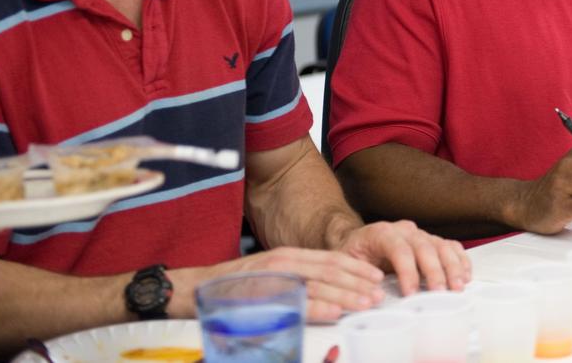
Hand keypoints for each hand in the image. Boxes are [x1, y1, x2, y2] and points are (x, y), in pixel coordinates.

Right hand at [177, 246, 387, 322]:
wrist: (193, 289)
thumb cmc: (234, 287)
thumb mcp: (271, 279)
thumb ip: (296, 283)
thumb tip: (325, 296)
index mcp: (290, 257)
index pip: (330, 260)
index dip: (355, 269)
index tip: (375, 278)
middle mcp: (284, 261)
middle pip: (330, 271)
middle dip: (357, 283)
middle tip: (378, 294)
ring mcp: (273, 277)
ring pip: (317, 285)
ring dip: (345, 295)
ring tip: (365, 303)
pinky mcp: (261, 294)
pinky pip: (294, 301)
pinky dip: (316, 307)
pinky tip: (333, 313)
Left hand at [337, 220, 470, 296]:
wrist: (356, 241)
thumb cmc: (353, 255)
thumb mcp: (346, 265)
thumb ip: (360, 277)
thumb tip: (374, 294)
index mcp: (381, 233)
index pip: (399, 248)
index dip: (407, 271)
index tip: (410, 293)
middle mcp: (403, 230)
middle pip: (424, 246)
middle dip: (434, 270)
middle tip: (440, 292)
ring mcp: (419, 234)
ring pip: (441, 245)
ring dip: (452, 266)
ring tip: (458, 286)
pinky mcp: (430, 241)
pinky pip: (450, 246)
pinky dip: (460, 260)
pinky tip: (465, 275)